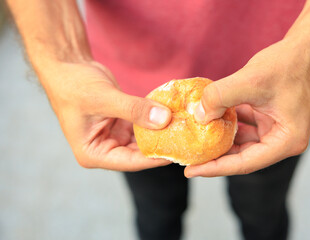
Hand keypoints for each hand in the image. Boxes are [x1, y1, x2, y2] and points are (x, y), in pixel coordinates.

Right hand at [39, 61, 171, 170]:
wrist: (67, 66)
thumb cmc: (75, 85)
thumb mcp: (105, 98)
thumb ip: (134, 110)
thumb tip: (165, 119)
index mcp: (93, 154)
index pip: (130, 162)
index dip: (155, 158)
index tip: (178, 152)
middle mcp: (104, 149)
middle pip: (139, 154)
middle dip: (160, 145)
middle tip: (186, 141)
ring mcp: (114, 137)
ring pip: (143, 140)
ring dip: (160, 133)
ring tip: (183, 129)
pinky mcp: (122, 124)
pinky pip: (142, 125)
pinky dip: (155, 120)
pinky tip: (172, 117)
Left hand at [185, 39, 309, 176]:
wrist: (307, 47)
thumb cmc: (287, 63)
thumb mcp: (250, 80)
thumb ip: (219, 98)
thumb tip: (197, 116)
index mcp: (287, 141)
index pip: (245, 163)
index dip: (215, 167)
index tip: (191, 171)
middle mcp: (284, 140)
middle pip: (243, 156)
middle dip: (216, 156)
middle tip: (189, 158)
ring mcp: (277, 130)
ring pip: (242, 142)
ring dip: (221, 139)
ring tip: (196, 140)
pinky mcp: (270, 118)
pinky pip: (245, 127)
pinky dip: (229, 124)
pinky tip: (211, 118)